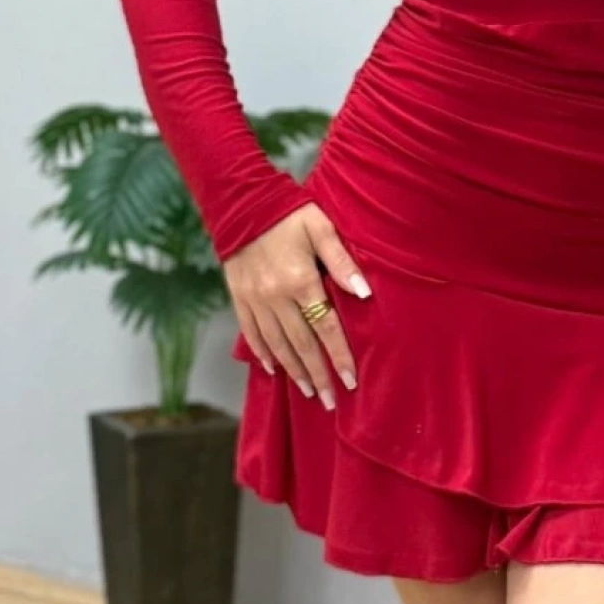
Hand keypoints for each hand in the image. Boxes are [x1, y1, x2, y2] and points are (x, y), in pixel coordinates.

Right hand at [223, 203, 369, 408]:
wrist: (241, 203)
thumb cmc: (288, 212)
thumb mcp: (320, 227)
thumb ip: (342, 260)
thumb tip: (364, 291)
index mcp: (300, 281)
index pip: (325, 328)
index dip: (339, 356)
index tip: (351, 380)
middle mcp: (275, 297)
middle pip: (301, 345)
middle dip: (319, 374)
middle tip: (331, 400)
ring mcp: (254, 300)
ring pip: (277, 345)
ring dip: (294, 371)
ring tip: (309, 391)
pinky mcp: (239, 298)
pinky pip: (252, 333)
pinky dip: (263, 354)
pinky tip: (274, 369)